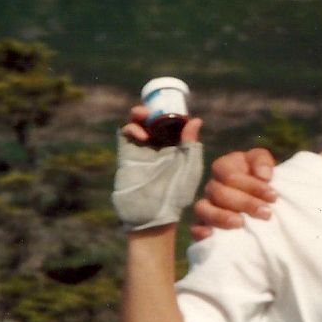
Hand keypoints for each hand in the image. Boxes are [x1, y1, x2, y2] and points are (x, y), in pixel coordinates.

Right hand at [113, 108, 203, 231]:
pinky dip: (131, 129)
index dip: (171, 113)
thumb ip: (191, 143)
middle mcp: (157, 146)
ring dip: (138, 115)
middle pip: (152, 120)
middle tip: (154, 108)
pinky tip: (141, 134)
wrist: (154, 215)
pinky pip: (125, 137)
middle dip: (152, 110)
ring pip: (137, 125)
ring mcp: (141, 150)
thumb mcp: (190, 167)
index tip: (173, 106)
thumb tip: (196, 120)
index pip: (171, 123)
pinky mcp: (127, 157)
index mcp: (175, 147)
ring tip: (143, 114)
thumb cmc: (177, 194)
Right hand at [189, 148, 277, 240]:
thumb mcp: (263, 161)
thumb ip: (262, 162)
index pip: (231, 176)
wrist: (258, 193)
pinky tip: (209, 235)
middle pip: (220, 194)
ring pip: (203, 209)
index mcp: (224, 166)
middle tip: (266, 213)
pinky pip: (194, 227)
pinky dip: (199, 231)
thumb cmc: (259, 175)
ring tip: (240, 224)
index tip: (274, 197)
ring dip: (221, 217)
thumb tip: (263, 176)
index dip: (252, 186)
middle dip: (245, 203)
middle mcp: (212, 185)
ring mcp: (205, 204)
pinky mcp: (203, 223)